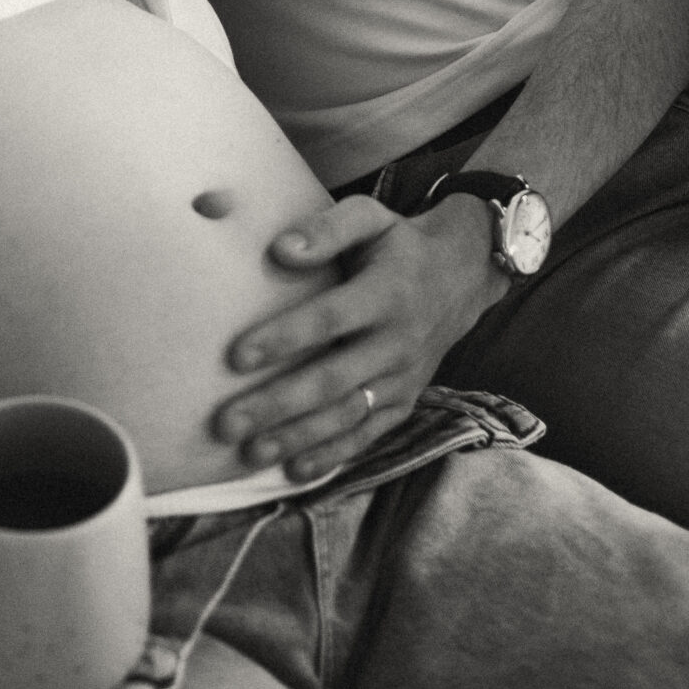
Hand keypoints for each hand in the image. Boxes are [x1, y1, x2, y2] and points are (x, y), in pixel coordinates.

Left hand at [213, 195, 503, 481]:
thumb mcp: (370, 217)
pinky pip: (369, 433)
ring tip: (250, 452)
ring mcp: (405, 377)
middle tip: (226, 423)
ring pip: (348, 414)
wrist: (463, 274)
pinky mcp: (406, 401)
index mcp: (387, 292)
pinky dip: (334, 455)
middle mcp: (399, 341)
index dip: (285, 337)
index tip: (236, 356)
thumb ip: (326, 229)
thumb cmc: (397, 243)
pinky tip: (294, 471)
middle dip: (278, 404)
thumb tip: (280, 249)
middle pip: (333, 379)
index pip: (330, 319)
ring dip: (298, 437)